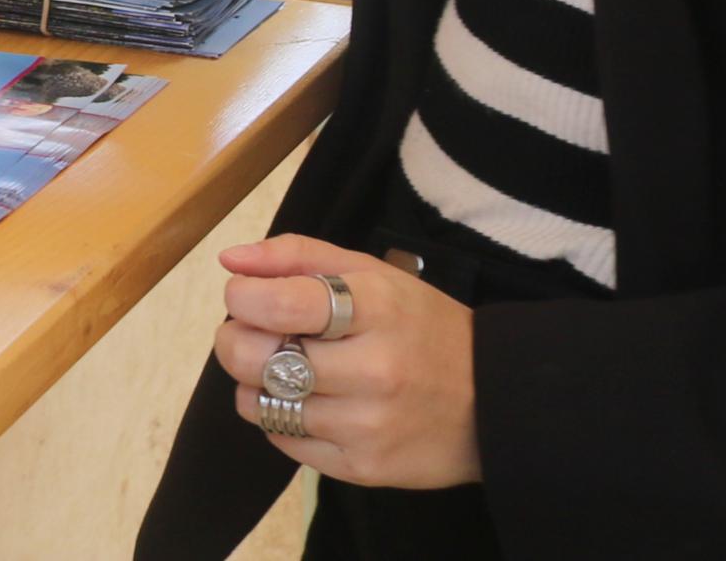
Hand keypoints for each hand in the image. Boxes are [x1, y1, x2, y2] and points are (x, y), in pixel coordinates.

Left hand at [208, 237, 478, 490]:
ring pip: (262, 405)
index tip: (245, 297)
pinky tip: (305, 402)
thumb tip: (230, 261)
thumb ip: (297, 257)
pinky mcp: (364, 468)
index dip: (242, 298)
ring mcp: (368, 425)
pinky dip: (279, 419)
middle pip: (257, 359)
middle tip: (247, 334)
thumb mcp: (371, 273)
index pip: (279, 304)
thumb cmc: (421, 326)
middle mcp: (373, 369)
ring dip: (254, 383)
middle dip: (233, 341)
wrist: (495, 401)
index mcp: (376, 309)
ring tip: (279, 368)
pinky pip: (286, 442)